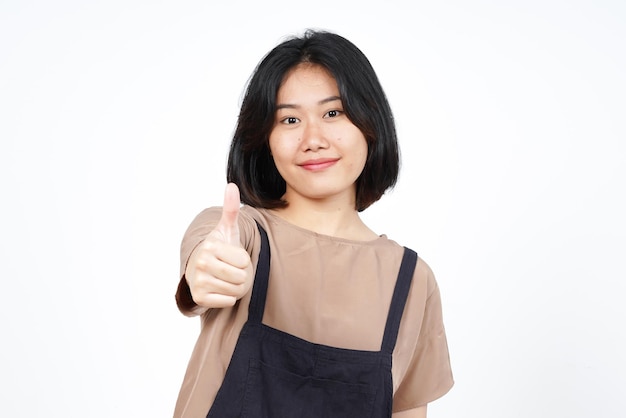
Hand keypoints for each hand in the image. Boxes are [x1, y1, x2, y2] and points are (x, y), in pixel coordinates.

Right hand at [185, 183, 252, 308]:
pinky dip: (227, 298)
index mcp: (211, 246)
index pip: (245, 261)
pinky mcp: (199, 298)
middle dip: (242, 275)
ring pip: (236, 290)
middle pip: (242, 277)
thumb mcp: (227, 230)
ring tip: (225, 278)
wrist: (200, 269)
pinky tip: (218, 289)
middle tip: (231, 269)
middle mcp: (201, 263)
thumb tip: (232, 185)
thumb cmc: (219, 249)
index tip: (232, 257)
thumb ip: (231, 209)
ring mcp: (198, 282)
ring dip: (236, 287)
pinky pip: (228, 301)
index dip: (244, 261)